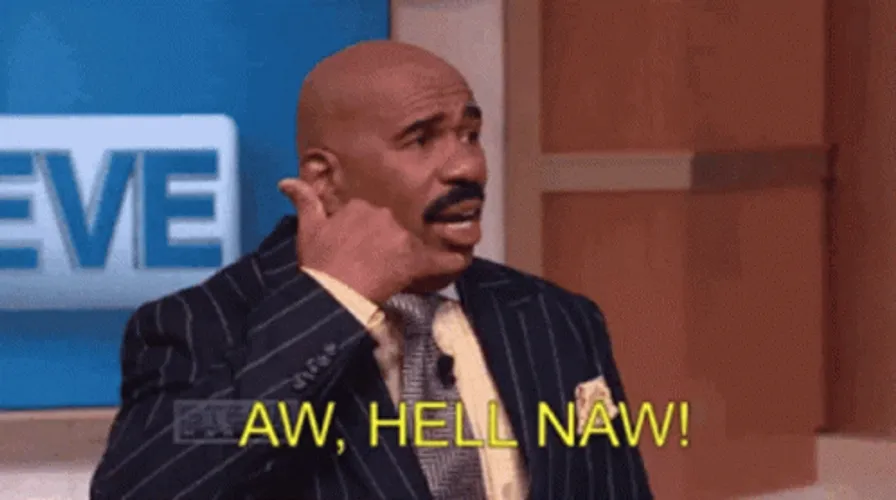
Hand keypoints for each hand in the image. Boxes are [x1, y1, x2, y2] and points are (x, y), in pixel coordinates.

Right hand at [278, 178, 465, 302]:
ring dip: (408, 255)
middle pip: (394, 228)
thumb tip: (285, 181)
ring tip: (396, 273)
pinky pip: (440, 259)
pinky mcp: (413, 260)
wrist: (331, 293)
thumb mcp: (308, 229)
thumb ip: (304, 201)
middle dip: (387, 244)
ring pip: (412, 242)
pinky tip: (461, 262)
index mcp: (360, 205)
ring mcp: (400, 236)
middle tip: (373, 265)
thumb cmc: (318, 264)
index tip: (361, 249)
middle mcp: (383, 215)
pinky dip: (451, 261)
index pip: (373, 216)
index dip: (368, 234)